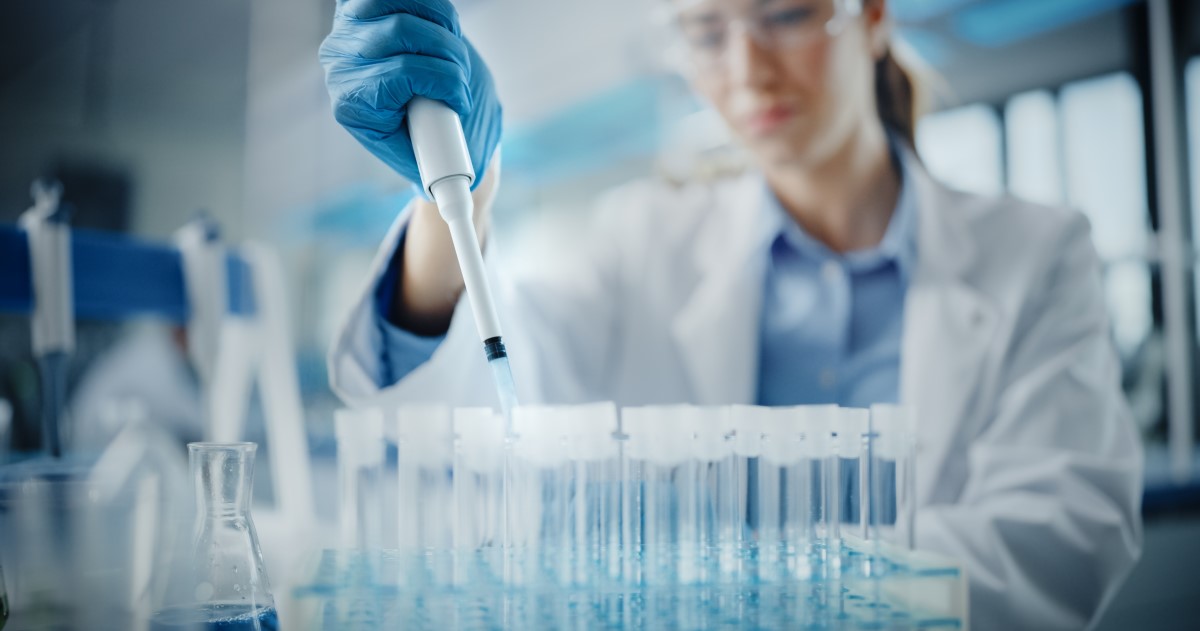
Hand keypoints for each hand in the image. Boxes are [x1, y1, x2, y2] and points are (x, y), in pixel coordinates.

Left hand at [320, 0, 502, 191]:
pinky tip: (441, 31)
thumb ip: (440, 153)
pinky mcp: (361, 8)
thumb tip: (455, 166)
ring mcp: (349, 30)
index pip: (399, 73)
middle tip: (462, 78)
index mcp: (353, 106)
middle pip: (402, 32)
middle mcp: (342, 64)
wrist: (415, 120)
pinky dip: (433, 8)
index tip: (462, 102)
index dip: (443, 82)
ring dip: (443, 29)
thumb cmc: (428, 142)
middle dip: (448, 56)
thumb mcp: (433, 158)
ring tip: (453, 54)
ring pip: (403, 6)